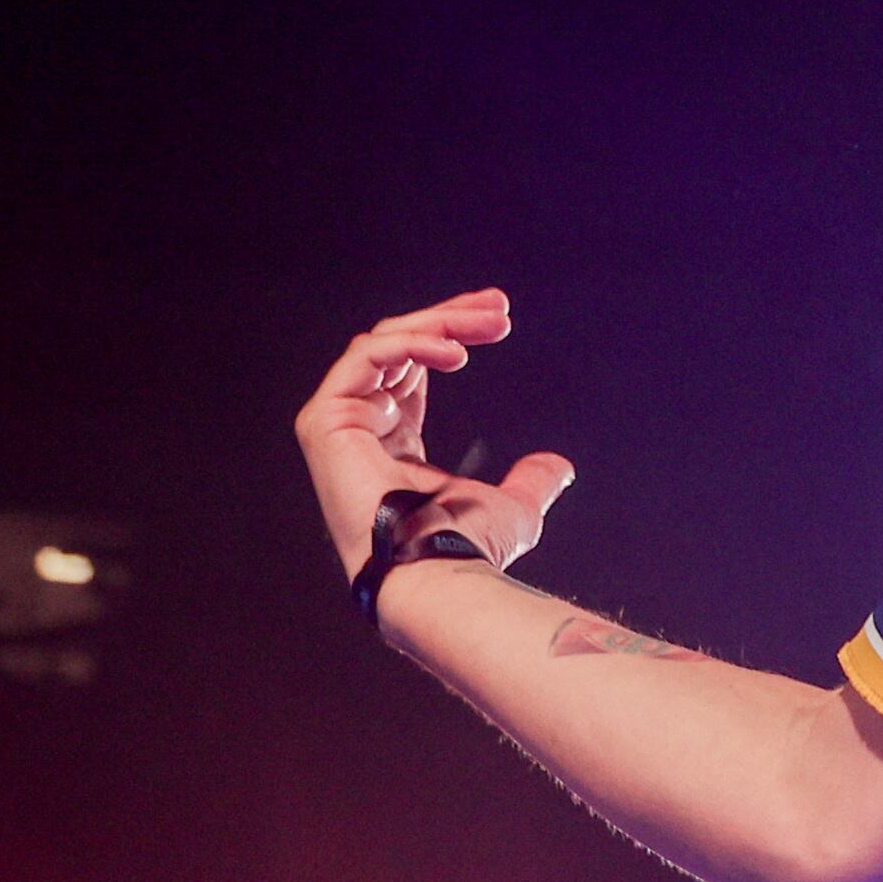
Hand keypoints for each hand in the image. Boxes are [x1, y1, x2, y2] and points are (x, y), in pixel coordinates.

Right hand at [295, 289, 575, 593]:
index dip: (452, 333)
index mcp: (392, 441)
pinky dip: (413, 344)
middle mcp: (360, 426)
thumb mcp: (511, 507)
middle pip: (398, 345)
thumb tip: (557, 467)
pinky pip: (368, 357)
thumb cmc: (463, 552)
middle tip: (498, 307)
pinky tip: (457, 352)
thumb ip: (528, 482)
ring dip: (439, 324)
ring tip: (491, 322)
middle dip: (449, 318)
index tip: (500, 318)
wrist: (434, 575)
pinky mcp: (324, 420)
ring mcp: (337, 423)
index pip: (414, 365)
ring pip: (384, 343)